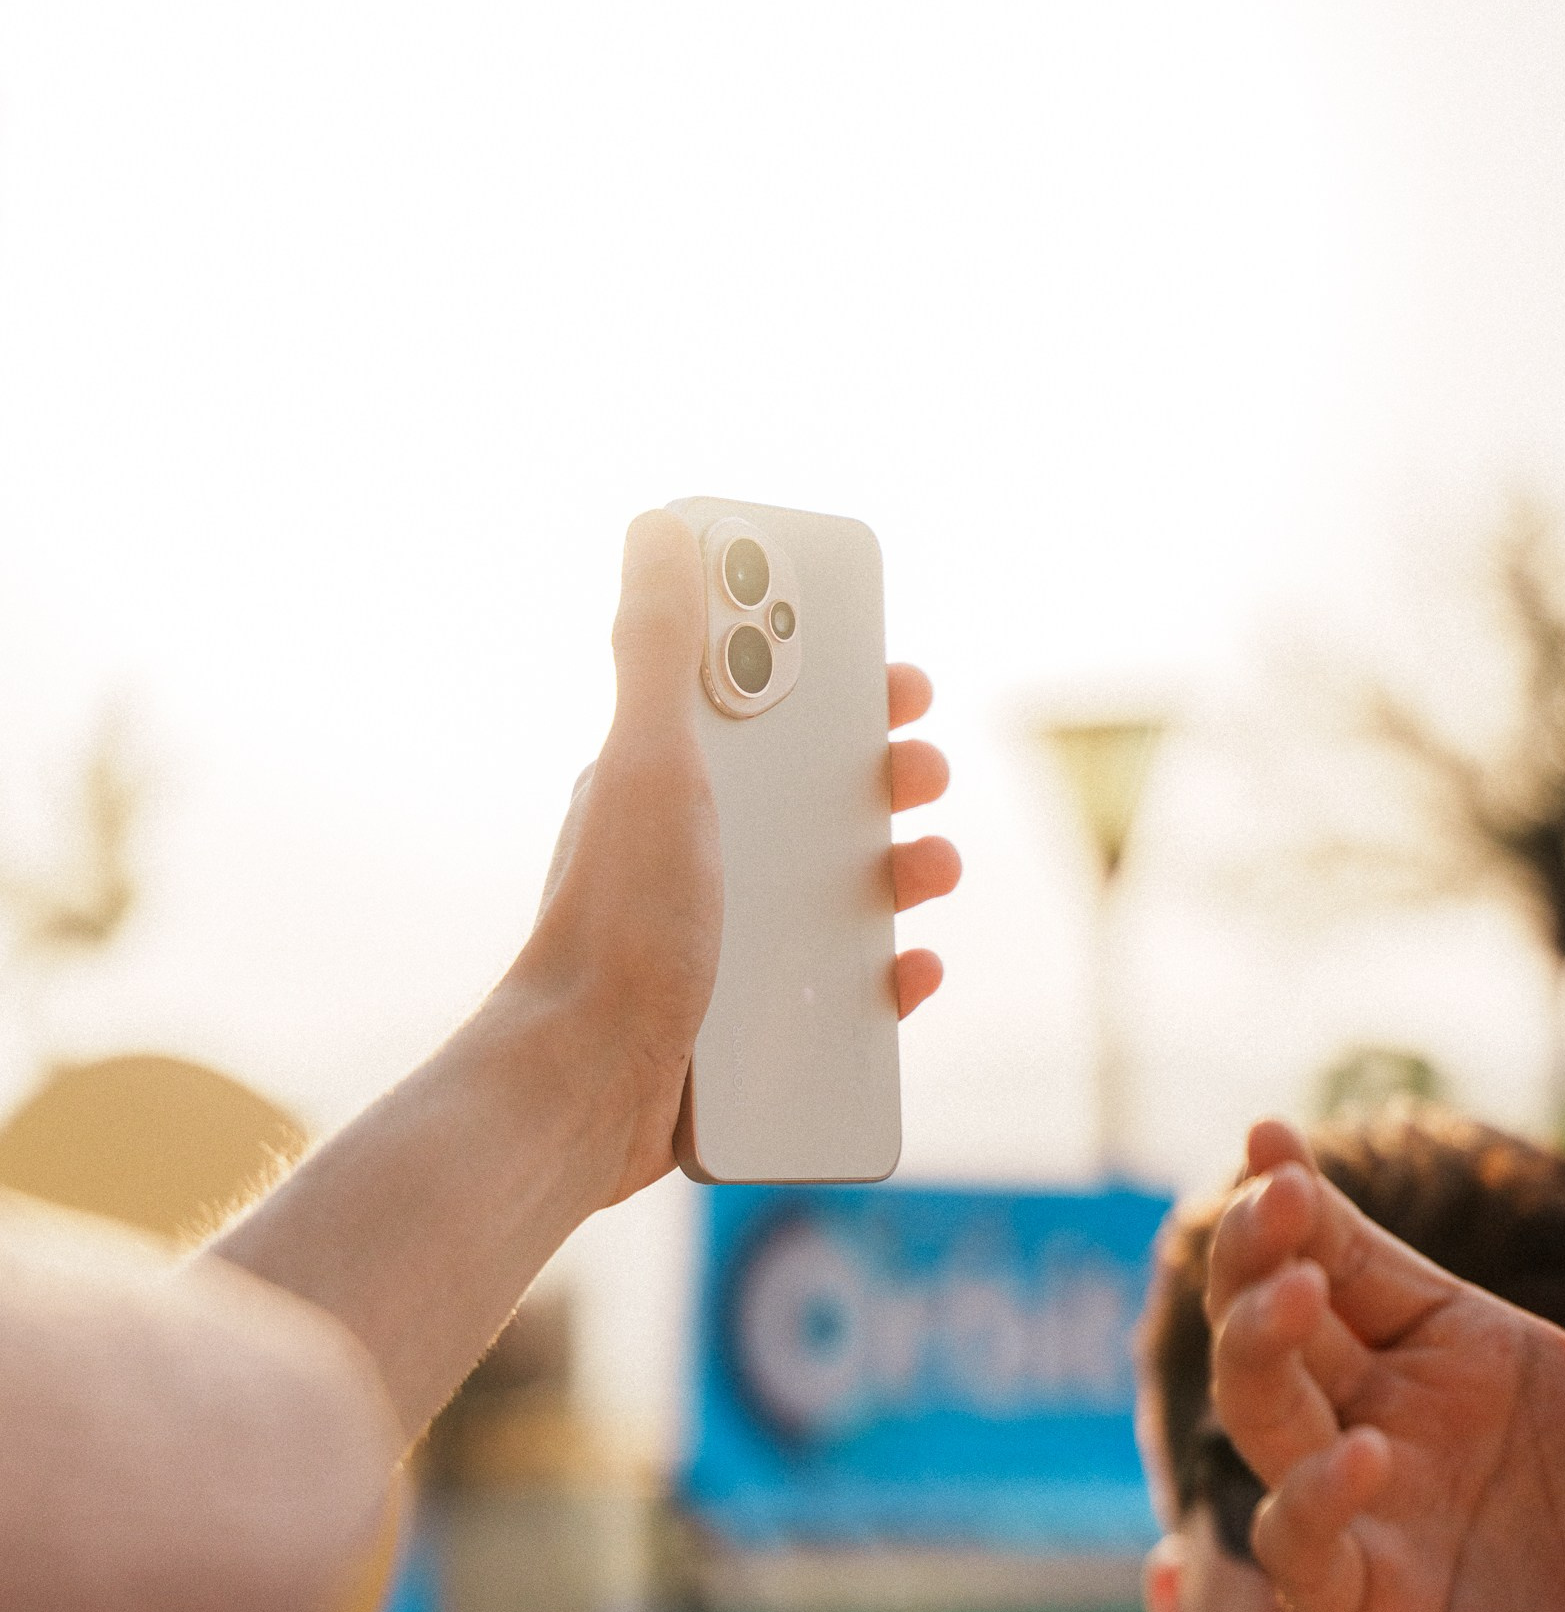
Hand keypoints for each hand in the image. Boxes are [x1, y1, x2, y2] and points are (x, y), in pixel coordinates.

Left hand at [511, 510, 959, 1208]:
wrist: (584, 1086)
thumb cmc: (614, 922)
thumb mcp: (648, 767)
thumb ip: (661, 649)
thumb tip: (660, 525)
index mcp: (673, 789)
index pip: (765, 712)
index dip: (837, 683)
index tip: (895, 675)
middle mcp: (699, 858)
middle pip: (814, 801)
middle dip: (882, 777)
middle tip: (922, 772)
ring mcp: (725, 944)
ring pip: (837, 894)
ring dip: (901, 871)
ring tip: (933, 870)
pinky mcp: (746, 1029)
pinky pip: (838, 995)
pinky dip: (884, 979)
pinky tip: (910, 972)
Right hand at [1205, 1119, 1564, 1611]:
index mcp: (1450, 1356)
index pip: (1344, 1252)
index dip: (1298, 1196)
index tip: (1270, 1134)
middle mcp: (1389, 1425)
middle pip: (1274, 1318)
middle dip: (1255, 1252)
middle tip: (1270, 1198)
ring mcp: (1370, 1522)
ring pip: (1260, 1415)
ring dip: (1254, 1348)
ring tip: (1293, 1295)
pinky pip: (1302, 1550)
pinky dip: (1315, 1498)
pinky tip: (1365, 1456)